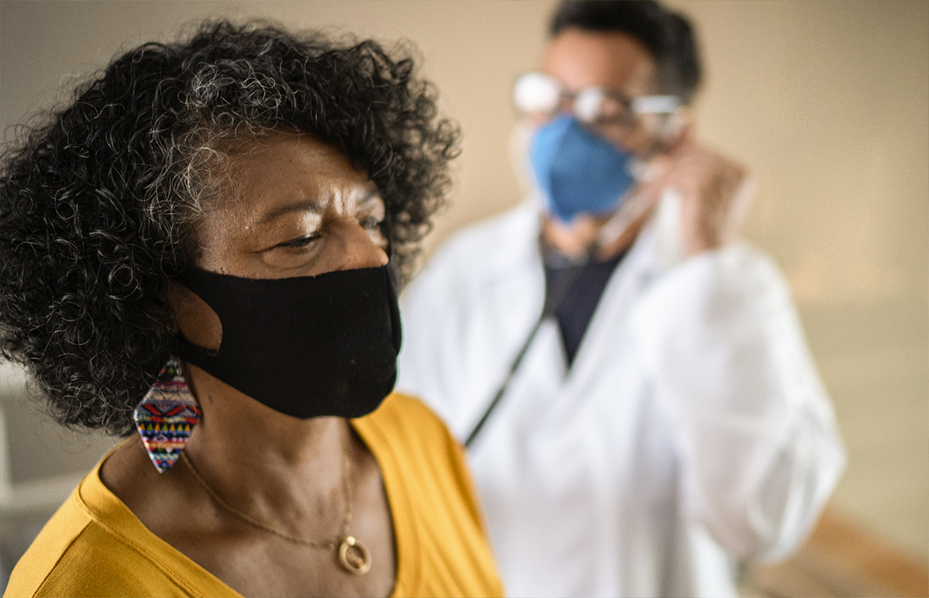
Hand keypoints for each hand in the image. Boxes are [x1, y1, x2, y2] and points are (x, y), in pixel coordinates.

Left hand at [640, 130, 752, 255]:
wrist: (706, 254)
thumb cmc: (701, 229)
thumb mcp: (700, 197)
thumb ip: (693, 173)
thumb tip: (670, 153)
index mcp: (741, 174)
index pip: (704, 153)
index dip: (679, 158)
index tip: (660, 167)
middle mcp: (736, 172)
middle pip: (695, 154)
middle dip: (670, 165)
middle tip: (650, 177)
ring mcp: (723, 177)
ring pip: (684, 163)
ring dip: (663, 176)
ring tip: (650, 189)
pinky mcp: (706, 185)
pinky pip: (678, 175)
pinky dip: (663, 184)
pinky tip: (653, 194)